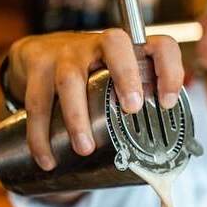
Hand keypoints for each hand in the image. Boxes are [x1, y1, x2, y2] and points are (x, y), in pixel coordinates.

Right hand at [7, 29, 184, 170]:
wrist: (37, 56)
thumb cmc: (87, 77)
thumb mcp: (114, 85)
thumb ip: (133, 112)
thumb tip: (154, 163)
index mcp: (128, 52)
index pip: (160, 46)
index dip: (170, 70)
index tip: (167, 102)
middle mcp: (99, 45)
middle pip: (115, 43)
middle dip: (126, 75)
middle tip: (131, 110)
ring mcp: (67, 52)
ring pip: (71, 79)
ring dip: (78, 117)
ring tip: (85, 148)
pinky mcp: (38, 64)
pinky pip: (38, 101)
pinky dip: (40, 134)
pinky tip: (47, 158)